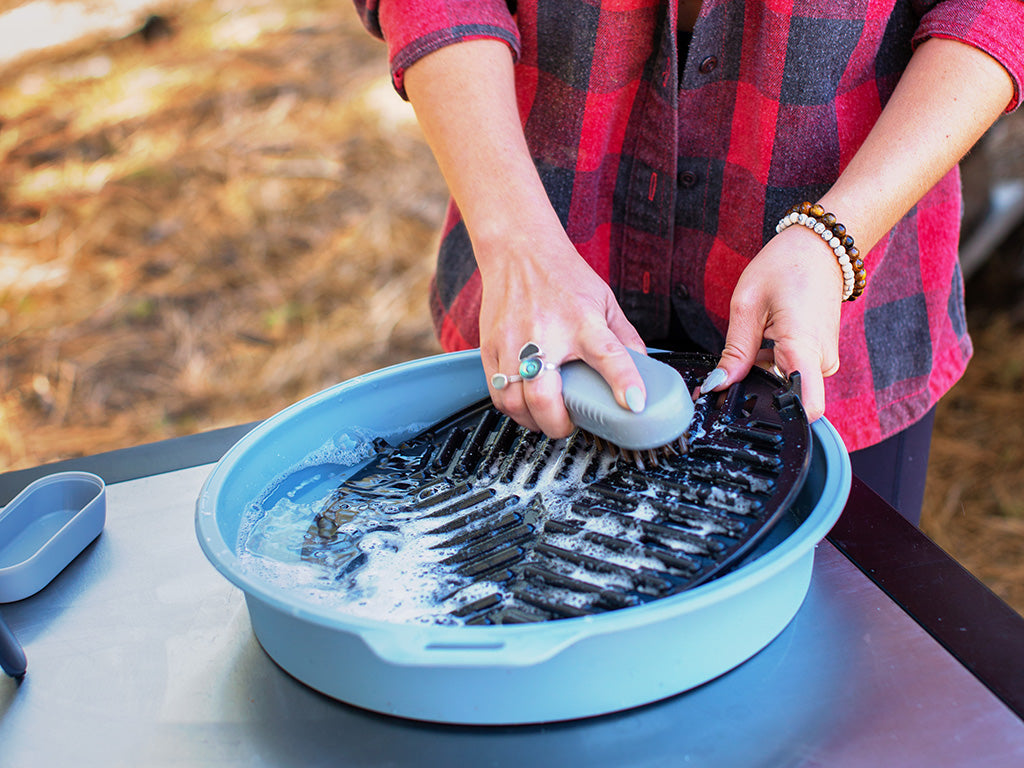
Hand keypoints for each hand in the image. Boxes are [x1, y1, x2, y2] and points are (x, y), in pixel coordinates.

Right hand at [477, 221, 647, 436]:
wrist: (517, 250)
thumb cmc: (562, 275)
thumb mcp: (604, 301)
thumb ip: (624, 338)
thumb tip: (643, 371)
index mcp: (582, 321)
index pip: (608, 354)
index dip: (624, 382)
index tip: (633, 404)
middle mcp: (545, 333)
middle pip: (544, 395)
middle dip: (558, 424)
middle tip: (569, 425)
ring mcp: (513, 342)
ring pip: (514, 401)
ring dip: (532, 421)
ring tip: (546, 418)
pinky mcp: (490, 347)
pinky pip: (496, 392)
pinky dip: (512, 408)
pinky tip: (525, 404)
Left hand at [704, 225, 842, 420]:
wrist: (821, 248)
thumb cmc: (786, 267)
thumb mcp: (747, 306)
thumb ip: (735, 352)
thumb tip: (717, 385)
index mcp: (804, 348)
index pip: (806, 408)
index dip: (774, 416)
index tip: (741, 406)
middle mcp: (821, 361)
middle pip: (784, 397)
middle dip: (755, 388)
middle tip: (733, 363)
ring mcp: (823, 360)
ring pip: (785, 385)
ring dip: (762, 373)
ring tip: (753, 340)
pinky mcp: (819, 357)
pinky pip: (792, 373)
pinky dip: (772, 365)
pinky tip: (764, 342)